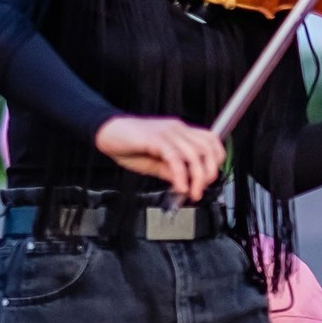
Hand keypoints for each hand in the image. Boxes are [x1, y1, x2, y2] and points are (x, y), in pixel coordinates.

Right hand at [95, 116, 223, 200]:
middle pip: (207, 148)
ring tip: (191, 193)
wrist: (105, 132)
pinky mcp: (154, 138)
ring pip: (194, 154)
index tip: (208, 179)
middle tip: (200, 189)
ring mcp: (166, 132)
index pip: (211, 140)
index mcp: (179, 132)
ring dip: (197, 177)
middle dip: (209, 172)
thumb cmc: (127, 144)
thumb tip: (185, 184)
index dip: (216, 160)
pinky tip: (179, 187)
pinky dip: (181, 175)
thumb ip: (170, 170)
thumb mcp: (153, 162)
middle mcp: (176, 129)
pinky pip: (174, 158)